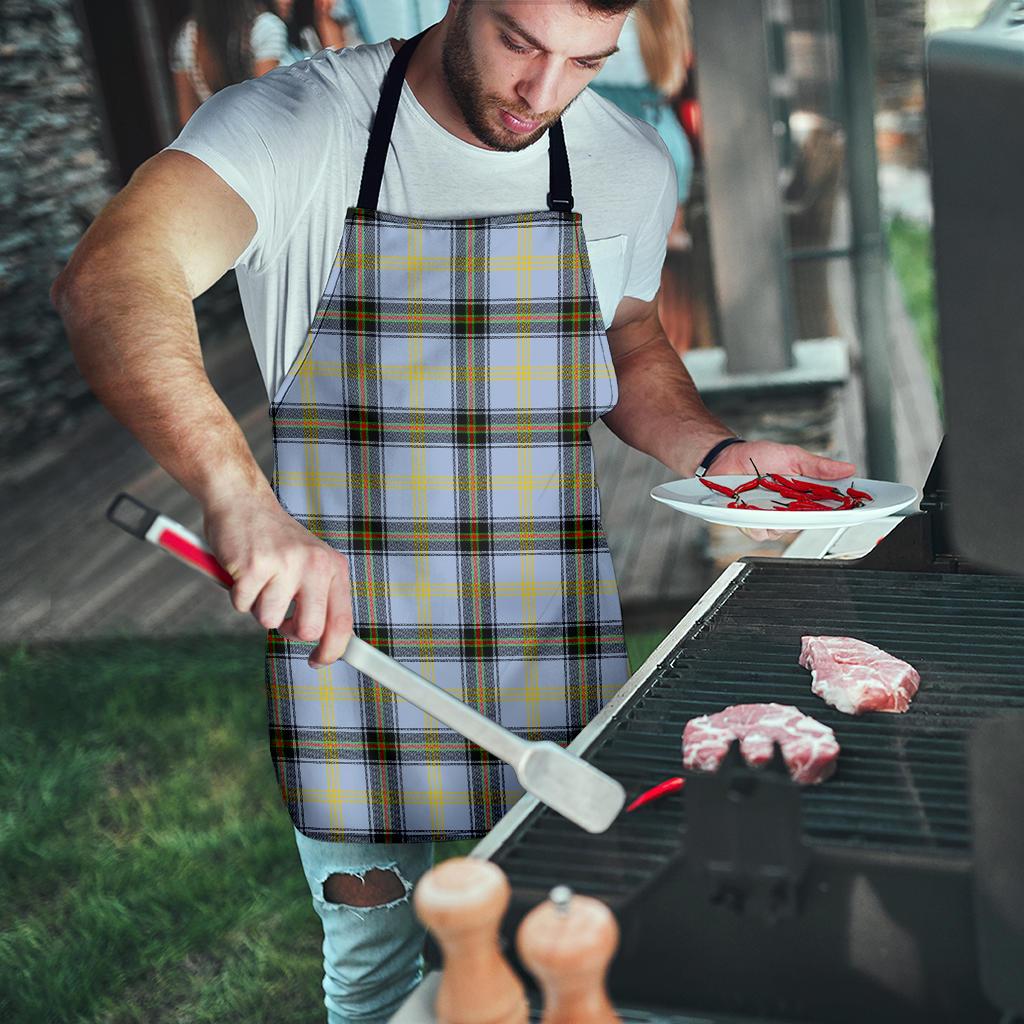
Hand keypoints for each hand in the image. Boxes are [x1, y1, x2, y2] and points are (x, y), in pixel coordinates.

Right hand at [203, 490, 352, 666]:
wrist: (242, 500)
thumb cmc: (274, 540)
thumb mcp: (310, 563)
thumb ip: (319, 597)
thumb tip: (327, 643)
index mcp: (333, 567)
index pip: (342, 621)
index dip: (332, 650)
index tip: (318, 661)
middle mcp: (315, 565)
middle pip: (309, 630)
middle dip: (289, 631)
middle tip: (279, 613)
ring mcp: (285, 564)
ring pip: (269, 621)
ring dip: (258, 606)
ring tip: (259, 579)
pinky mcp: (254, 566)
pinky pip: (242, 605)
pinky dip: (237, 594)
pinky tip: (242, 570)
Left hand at [708, 440, 856, 542]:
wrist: (727, 457)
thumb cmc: (759, 457)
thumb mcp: (793, 456)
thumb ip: (818, 467)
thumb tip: (848, 468)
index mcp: (804, 495)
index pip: (829, 508)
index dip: (844, 511)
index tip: (857, 509)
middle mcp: (789, 510)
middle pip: (808, 523)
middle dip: (809, 515)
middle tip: (803, 501)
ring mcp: (770, 518)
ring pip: (784, 531)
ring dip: (779, 517)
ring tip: (769, 498)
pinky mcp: (751, 523)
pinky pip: (760, 532)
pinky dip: (757, 522)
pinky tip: (752, 508)